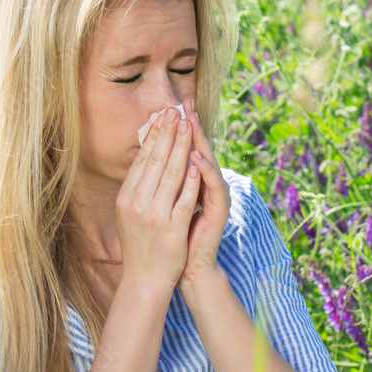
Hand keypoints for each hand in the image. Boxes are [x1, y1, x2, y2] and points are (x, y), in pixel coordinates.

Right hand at [115, 106, 201, 291]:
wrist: (145, 279)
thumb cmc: (140, 244)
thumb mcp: (131, 212)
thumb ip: (138, 186)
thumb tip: (146, 155)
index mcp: (126, 197)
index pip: (143, 159)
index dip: (154, 135)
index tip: (164, 115)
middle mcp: (137, 203)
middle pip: (156, 160)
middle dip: (169, 132)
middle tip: (177, 110)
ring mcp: (155, 215)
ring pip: (171, 173)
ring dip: (182, 146)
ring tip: (189, 126)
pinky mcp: (172, 227)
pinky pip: (185, 197)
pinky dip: (192, 178)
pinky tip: (198, 161)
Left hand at [179, 98, 231, 286]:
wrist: (189, 268)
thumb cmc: (176, 236)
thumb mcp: (166, 203)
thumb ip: (166, 180)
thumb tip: (151, 156)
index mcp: (194, 182)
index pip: (186, 149)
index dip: (179, 128)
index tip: (170, 106)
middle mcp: (208, 185)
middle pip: (200, 149)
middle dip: (192, 126)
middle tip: (185, 103)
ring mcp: (217, 197)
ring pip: (209, 163)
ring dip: (200, 143)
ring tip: (191, 123)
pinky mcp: (220, 211)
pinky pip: (213, 187)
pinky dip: (206, 172)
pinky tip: (197, 158)